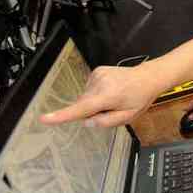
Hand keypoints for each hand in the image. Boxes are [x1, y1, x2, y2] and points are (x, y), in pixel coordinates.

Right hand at [39, 64, 161, 127]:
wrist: (148, 77)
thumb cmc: (139, 98)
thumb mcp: (128, 116)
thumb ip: (107, 122)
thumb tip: (87, 122)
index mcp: (107, 97)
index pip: (81, 109)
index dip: (62, 116)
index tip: (44, 119)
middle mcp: (99, 84)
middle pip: (83, 105)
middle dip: (93, 111)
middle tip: (113, 108)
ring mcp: (97, 75)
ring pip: (86, 97)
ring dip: (96, 101)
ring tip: (114, 97)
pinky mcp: (97, 70)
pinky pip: (90, 89)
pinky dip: (97, 93)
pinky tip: (111, 90)